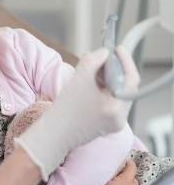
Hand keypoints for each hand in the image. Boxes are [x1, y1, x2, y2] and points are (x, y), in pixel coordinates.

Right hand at [14, 46, 139, 180]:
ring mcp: (114, 123)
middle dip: (115, 70)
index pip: (131, 79)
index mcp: (116, 108)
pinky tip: (91, 83)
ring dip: (109, 79)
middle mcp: (120, 118)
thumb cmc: (64, 110)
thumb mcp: (80, 78)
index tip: (117, 49)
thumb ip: (94, 60)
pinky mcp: (107, 125)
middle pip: (125, 86)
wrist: (53, 135)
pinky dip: (104, 90)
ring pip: (118, 93)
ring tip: (93, 71)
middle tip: (102, 59)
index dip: (125, 61)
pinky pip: (111, 102)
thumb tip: (104, 53)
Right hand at [90, 158, 138, 184]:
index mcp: (126, 181)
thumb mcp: (106, 177)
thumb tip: (122, 161)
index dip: (128, 162)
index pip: (132, 167)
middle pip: (133, 177)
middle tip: (118, 172)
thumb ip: (116, 168)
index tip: (124, 161)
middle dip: (128, 173)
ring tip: (117, 181)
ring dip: (127, 182)